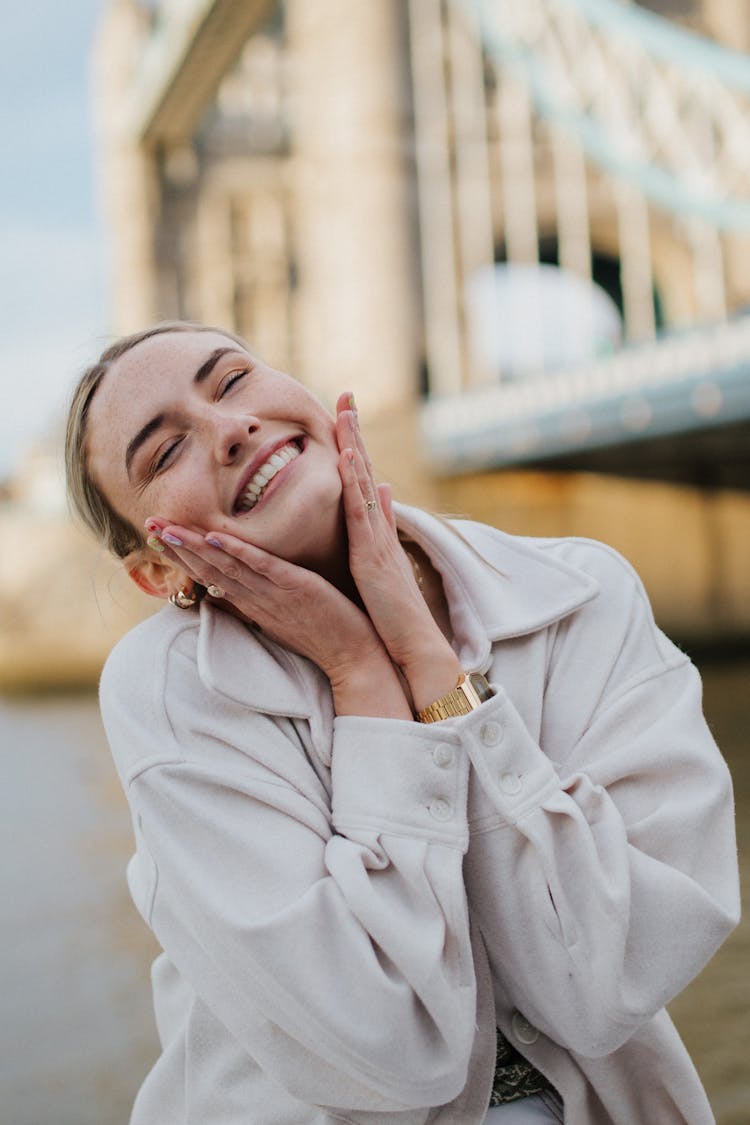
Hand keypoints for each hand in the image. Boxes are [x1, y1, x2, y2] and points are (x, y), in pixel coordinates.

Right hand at [145, 521, 411, 718]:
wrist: (358, 659)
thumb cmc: (328, 634)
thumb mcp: (288, 614)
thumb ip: (264, 598)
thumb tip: (244, 588)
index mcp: (254, 604)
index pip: (210, 577)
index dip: (183, 558)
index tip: (158, 538)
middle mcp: (256, 601)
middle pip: (209, 571)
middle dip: (177, 548)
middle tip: (148, 525)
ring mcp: (273, 595)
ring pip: (227, 567)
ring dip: (195, 547)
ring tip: (167, 528)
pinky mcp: (295, 589)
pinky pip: (262, 568)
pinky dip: (239, 552)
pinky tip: (217, 537)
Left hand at [334, 395, 461, 710]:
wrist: (413, 645)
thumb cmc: (393, 613)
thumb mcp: (383, 562)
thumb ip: (382, 524)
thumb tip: (385, 489)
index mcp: (377, 530)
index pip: (365, 478)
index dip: (355, 444)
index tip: (346, 412)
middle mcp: (380, 527)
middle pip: (365, 469)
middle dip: (355, 430)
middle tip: (345, 394)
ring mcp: (377, 538)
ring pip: (363, 482)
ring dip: (354, 443)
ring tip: (344, 409)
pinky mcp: (372, 554)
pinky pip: (361, 512)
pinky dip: (354, 481)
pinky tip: (345, 455)